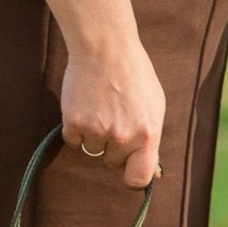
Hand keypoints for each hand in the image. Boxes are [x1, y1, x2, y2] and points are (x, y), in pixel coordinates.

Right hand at [58, 34, 166, 188]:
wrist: (105, 47)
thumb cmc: (134, 74)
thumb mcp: (154, 106)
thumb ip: (152, 141)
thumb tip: (154, 175)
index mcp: (147, 134)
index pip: (139, 179)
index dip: (132, 178)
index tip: (128, 169)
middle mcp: (122, 137)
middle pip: (111, 162)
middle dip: (112, 146)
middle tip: (114, 116)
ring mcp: (97, 131)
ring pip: (91, 150)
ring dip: (93, 135)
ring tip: (100, 107)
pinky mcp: (74, 122)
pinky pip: (73, 140)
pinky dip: (76, 128)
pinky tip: (85, 105)